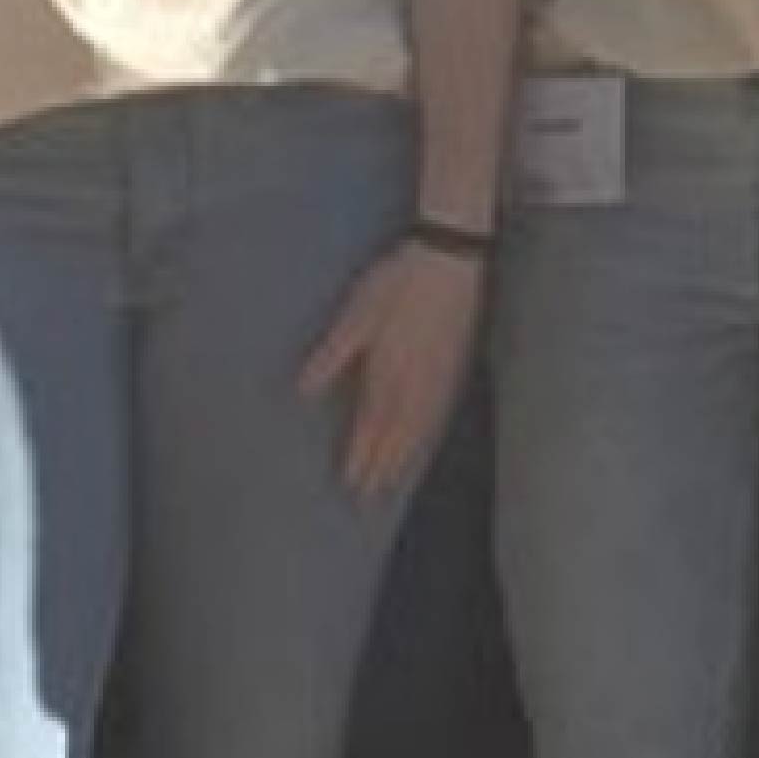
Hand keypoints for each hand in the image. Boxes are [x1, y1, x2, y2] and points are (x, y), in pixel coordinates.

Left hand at [296, 240, 485, 501]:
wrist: (450, 260)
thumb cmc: (397, 283)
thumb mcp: (355, 316)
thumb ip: (332, 357)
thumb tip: (303, 392)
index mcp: (388, 374)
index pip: (371, 428)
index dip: (361, 457)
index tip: (351, 484)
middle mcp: (415, 385)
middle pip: (397, 438)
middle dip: (382, 468)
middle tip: (370, 497)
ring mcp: (439, 378)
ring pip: (420, 430)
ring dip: (405, 458)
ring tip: (395, 480)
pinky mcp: (455, 366)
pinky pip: (440, 414)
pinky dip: (429, 436)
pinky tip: (426, 439)